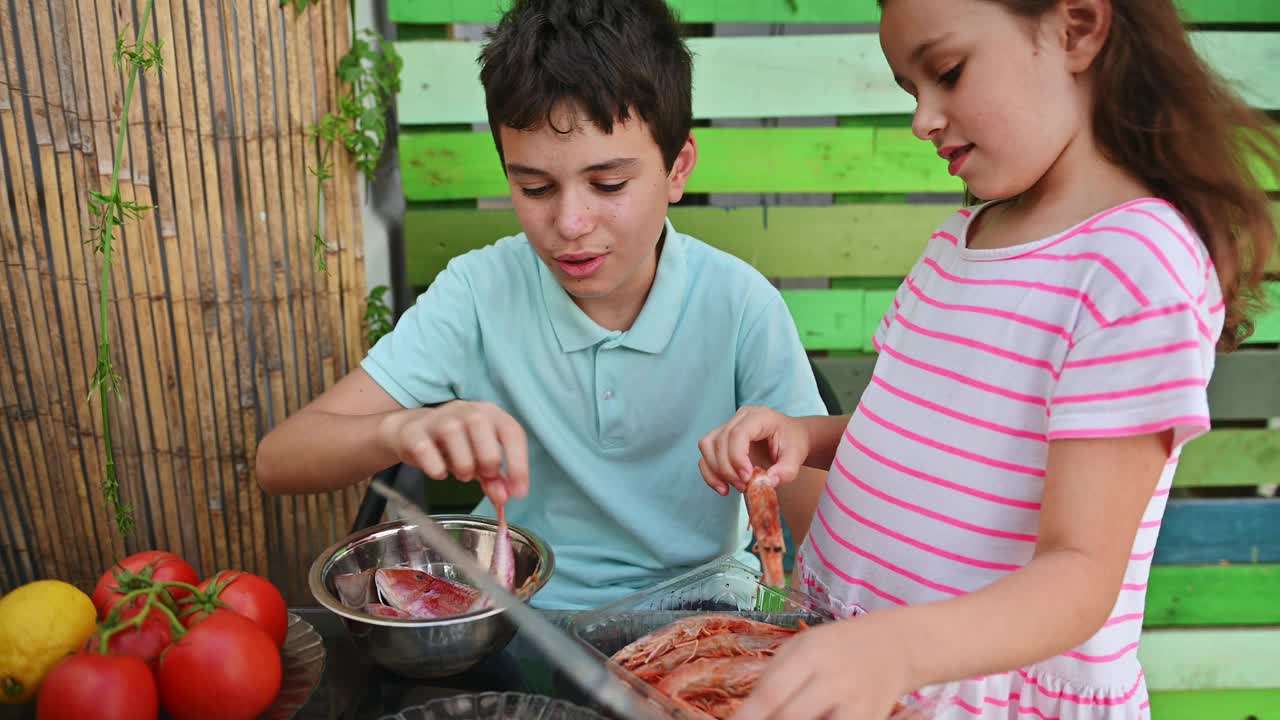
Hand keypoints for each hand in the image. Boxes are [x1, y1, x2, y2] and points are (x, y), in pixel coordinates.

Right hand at [379, 401, 528, 503]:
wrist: (411, 432)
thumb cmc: (454, 445)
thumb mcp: (479, 460)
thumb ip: (494, 479)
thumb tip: (504, 498)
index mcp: (489, 413)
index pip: (511, 432)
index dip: (519, 464)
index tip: (518, 492)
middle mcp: (465, 410)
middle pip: (481, 427)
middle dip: (488, 460)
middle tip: (484, 476)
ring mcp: (437, 417)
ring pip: (454, 436)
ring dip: (463, 465)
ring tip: (462, 474)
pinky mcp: (414, 432)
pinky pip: (426, 450)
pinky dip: (436, 468)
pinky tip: (440, 471)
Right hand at [698, 406, 810, 495]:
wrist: (791, 437)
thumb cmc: (793, 442)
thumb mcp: (797, 456)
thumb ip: (786, 470)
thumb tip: (769, 482)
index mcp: (759, 416)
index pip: (737, 433)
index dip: (737, 457)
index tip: (747, 478)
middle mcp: (740, 418)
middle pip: (720, 441)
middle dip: (728, 469)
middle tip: (744, 486)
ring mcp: (728, 427)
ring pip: (707, 446)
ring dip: (716, 471)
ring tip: (733, 487)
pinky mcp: (721, 440)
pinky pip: (706, 455)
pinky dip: (710, 473)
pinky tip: (723, 487)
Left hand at [731, 615, 913, 719]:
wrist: (893, 647)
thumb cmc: (837, 645)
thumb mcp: (801, 646)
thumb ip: (774, 675)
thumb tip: (747, 711)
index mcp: (811, 654)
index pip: (772, 692)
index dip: (748, 716)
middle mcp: (835, 681)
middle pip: (791, 719)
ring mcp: (856, 707)